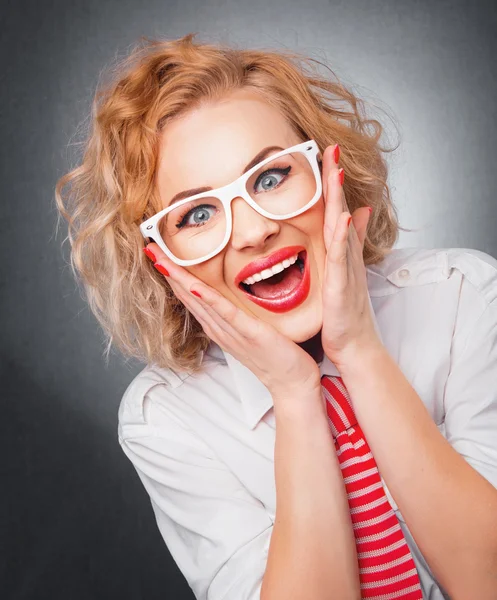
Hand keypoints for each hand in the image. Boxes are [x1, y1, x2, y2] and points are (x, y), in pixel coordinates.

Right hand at [143, 244, 321, 400]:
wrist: (291, 384)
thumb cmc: (276, 355)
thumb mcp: (250, 329)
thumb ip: (237, 312)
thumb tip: (233, 293)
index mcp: (218, 325)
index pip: (190, 295)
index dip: (173, 274)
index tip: (158, 253)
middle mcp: (218, 328)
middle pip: (187, 295)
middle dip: (168, 271)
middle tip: (150, 249)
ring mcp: (231, 332)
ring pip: (199, 301)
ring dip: (180, 280)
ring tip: (161, 260)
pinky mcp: (249, 334)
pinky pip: (227, 314)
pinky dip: (210, 300)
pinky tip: (196, 287)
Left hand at [319, 144, 382, 367]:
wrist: (355, 344)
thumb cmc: (346, 311)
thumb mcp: (347, 270)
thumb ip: (353, 241)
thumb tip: (361, 212)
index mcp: (342, 252)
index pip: (336, 210)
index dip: (332, 183)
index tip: (325, 155)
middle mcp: (346, 255)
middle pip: (341, 210)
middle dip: (335, 180)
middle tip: (331, 148)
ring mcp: (345, 268)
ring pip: (341, 227)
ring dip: (339, 199)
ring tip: (336, 171)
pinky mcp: (342, 285)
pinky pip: (342, 257)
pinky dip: (344, 236)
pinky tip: (344, 217)